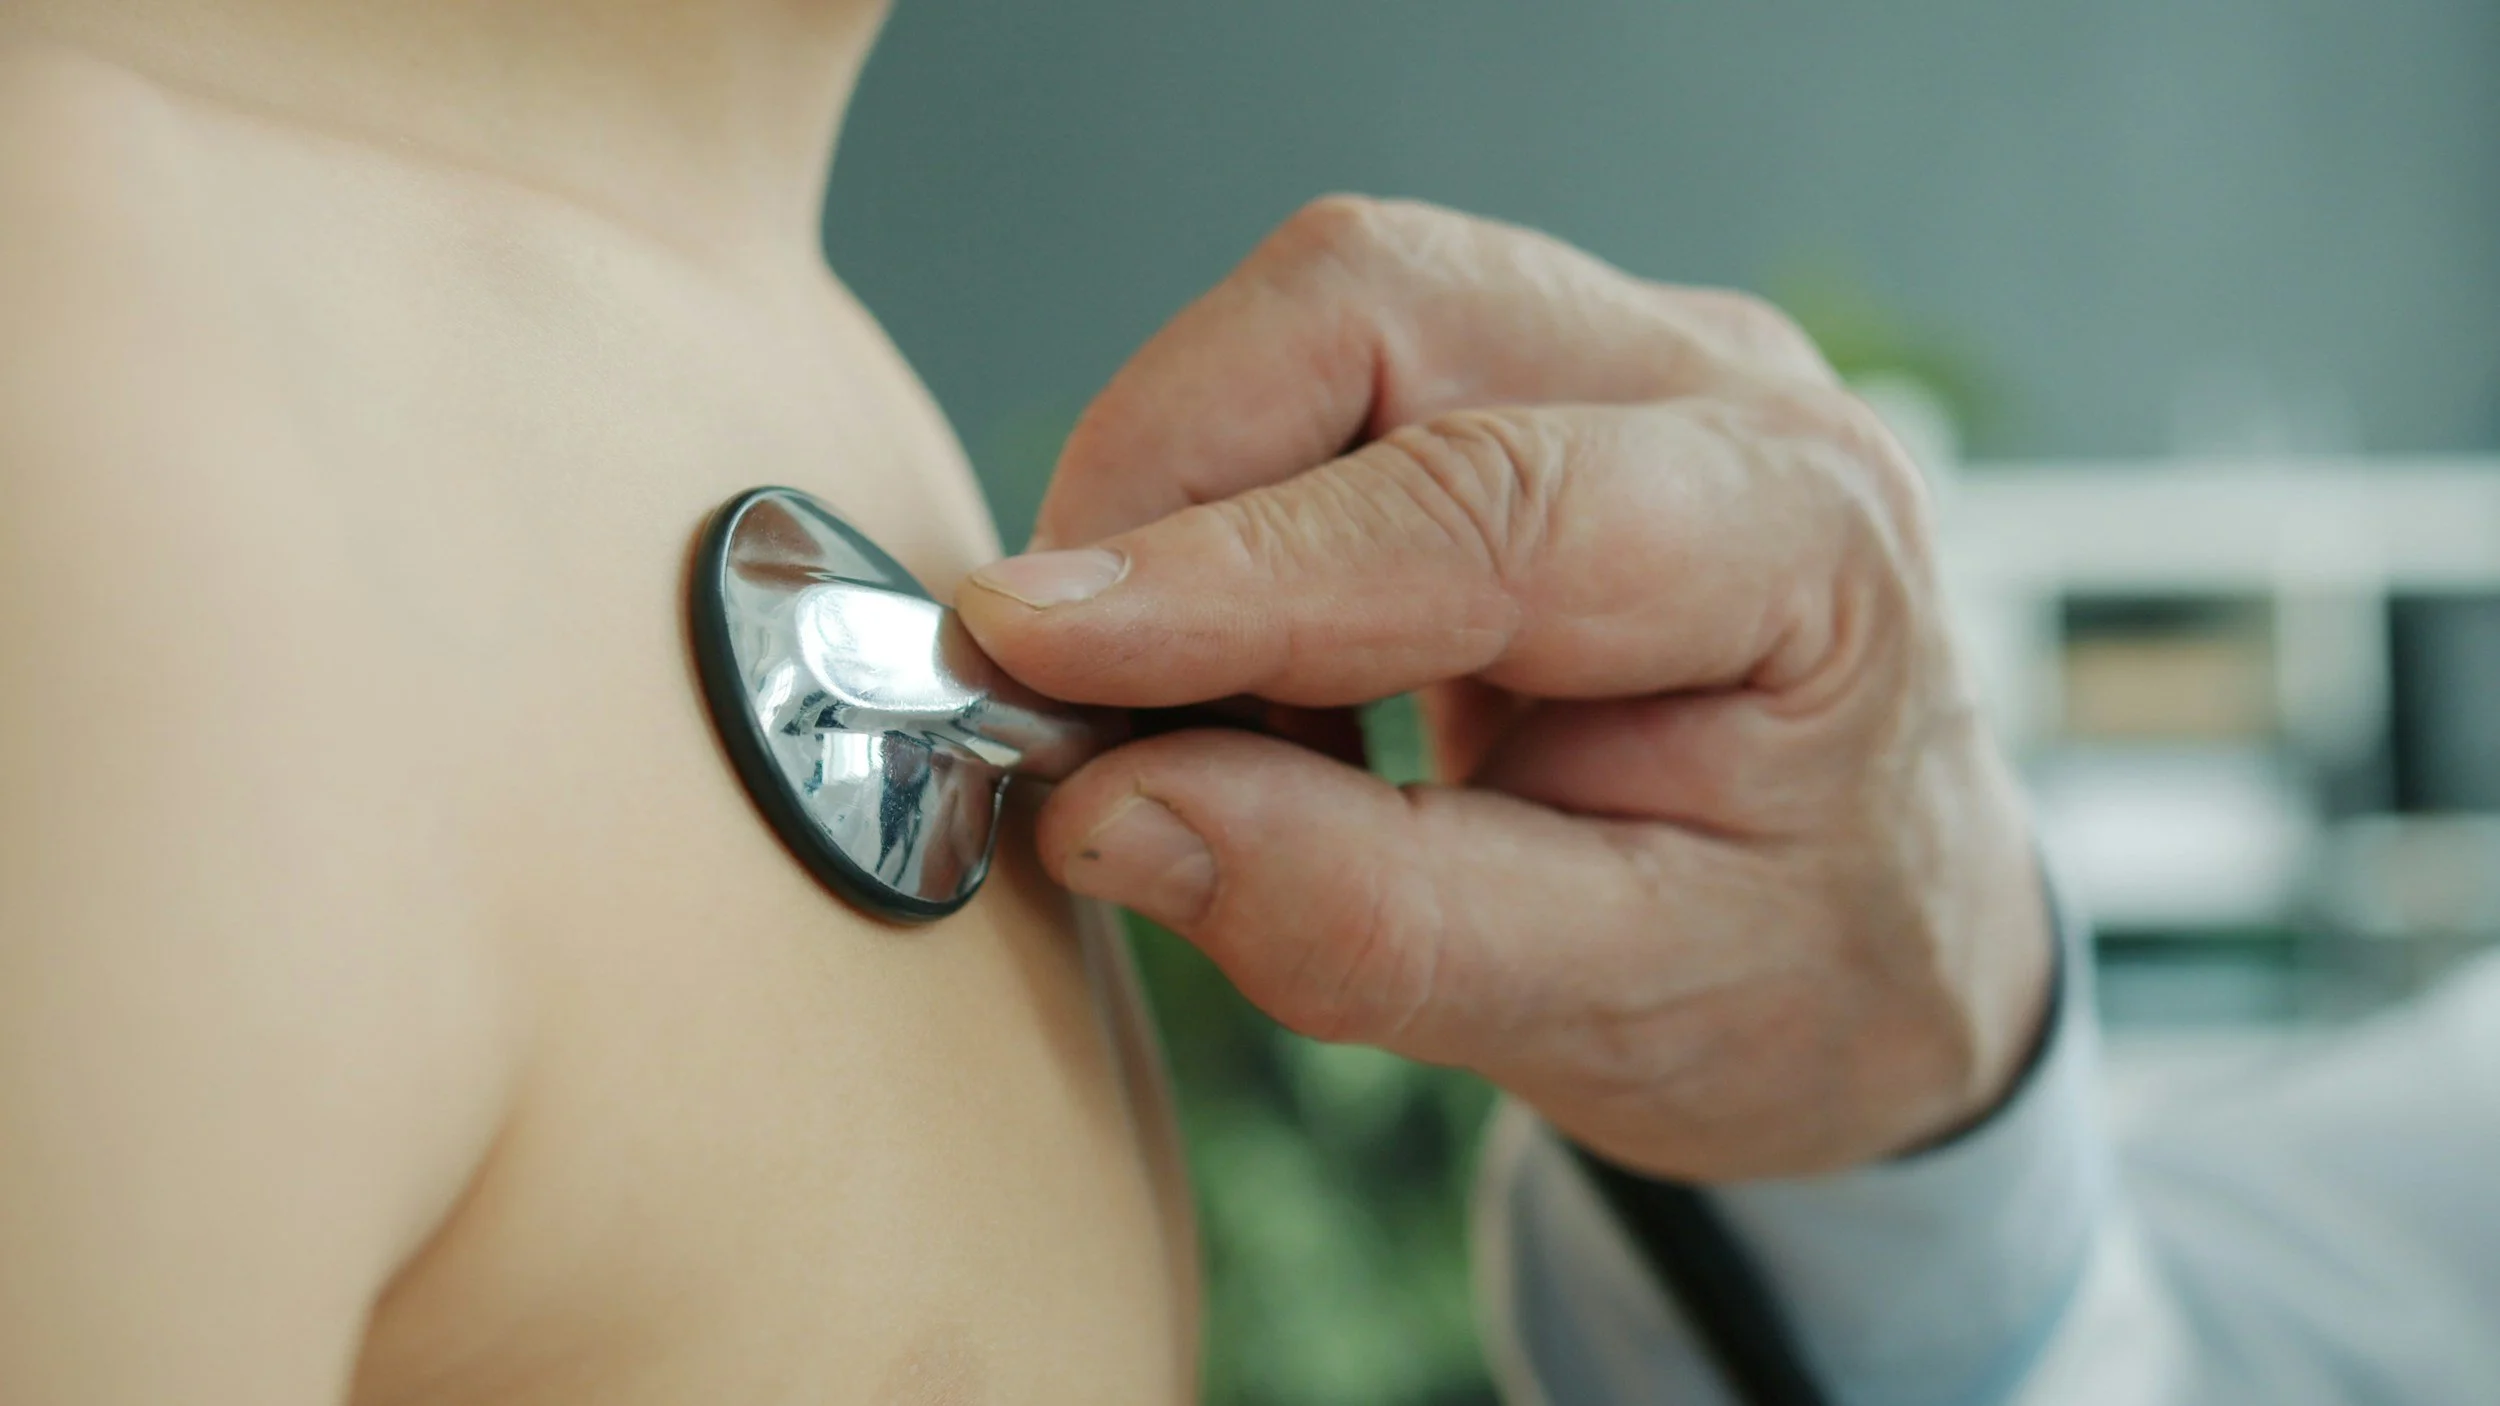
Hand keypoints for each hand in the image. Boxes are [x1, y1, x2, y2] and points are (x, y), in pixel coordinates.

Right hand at [954, 198, 2050, 1179]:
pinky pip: (1313, 373)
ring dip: (1179, 498)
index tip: (1031, 644)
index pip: (1488, 505)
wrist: (1878, 930)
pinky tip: (1248, 672)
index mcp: (1806, 547)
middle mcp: (1722, 389)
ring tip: (1183, 712)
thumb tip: (1108, 811)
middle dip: (1165, 479)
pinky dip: (1216, 514)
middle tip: (1059, 683)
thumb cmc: (1785, 977)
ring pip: (1320, 314)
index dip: (1235, 571)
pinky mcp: (1532, 367)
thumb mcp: (1608, 1012)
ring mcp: (1627, 350)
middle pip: (1374, 308)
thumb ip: (1369, 925)